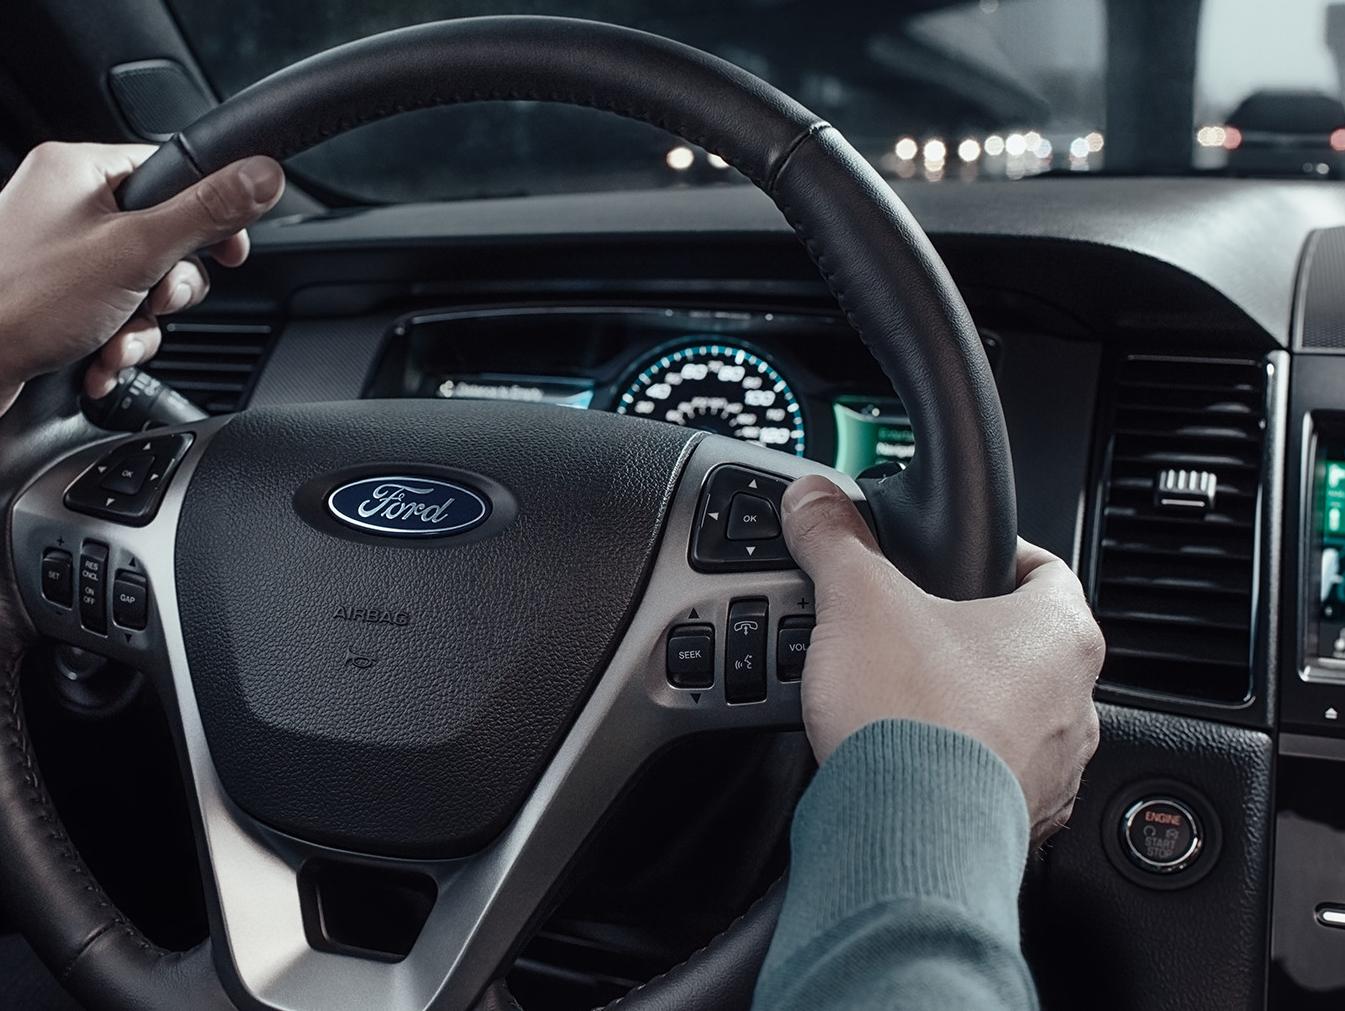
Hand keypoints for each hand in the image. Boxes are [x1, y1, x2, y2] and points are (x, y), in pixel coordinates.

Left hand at [0, 142, 284, 415]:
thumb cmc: (20, 303)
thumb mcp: (135, 252)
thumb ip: (206, 214)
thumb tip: (264, 176)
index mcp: (78, 171)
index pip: (173, 174)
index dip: (210, 216)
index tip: (230, 252)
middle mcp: (66, 206)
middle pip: (165, 238)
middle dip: (168, 289)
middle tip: (154, 301)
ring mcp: (58, 254)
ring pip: (142, 285)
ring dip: (142, 327)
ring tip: (115, 342)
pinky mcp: (55, 299)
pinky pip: (114, 314)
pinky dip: (116, 343)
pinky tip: (98, 360)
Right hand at [781, 473, 1103, 842]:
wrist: (905, 836)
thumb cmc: (909, 718)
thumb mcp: (857, 601)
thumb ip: (834, 538)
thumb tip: (813, 498)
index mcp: (1057, 635)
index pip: (1046, 568)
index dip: (1001, 553)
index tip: (963, 557)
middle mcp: (1074, 703)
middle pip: (1026, 644)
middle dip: (968, 634)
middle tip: (914, 629)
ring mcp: (1053, 769)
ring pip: (1015, 714)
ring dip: (968, 702)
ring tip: (904, 695)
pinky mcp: (1018, 819)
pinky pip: (992, 775)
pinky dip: (956, 762)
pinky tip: (906, 754)